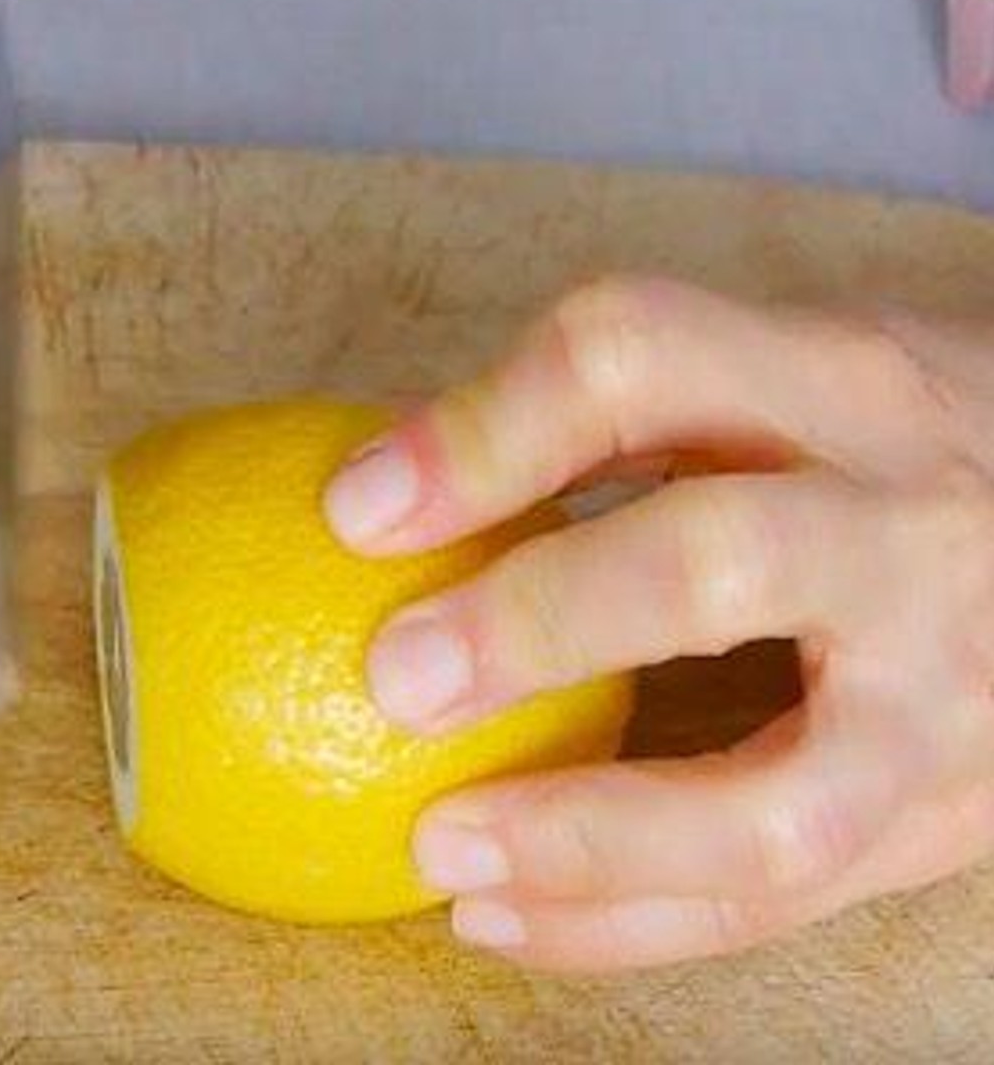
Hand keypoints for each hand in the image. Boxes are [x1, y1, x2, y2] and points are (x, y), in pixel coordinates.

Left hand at [324, 276, 993, 971]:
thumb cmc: (888, 452)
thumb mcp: (783, 384)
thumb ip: (618, 417)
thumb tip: (395, 467)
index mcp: (841, 383)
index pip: (639, 362)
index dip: (483, 432)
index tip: (354, 506)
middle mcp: (907, 529)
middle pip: (714, 564)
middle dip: (537, 625)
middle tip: (391, 676)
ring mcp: (943, 702)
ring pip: (767, 804)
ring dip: (579, 839)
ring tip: (436, 850)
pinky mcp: (939, 825)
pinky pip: (771, 906)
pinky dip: (619, 926)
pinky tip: (502, 916)